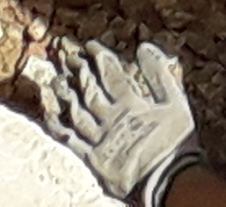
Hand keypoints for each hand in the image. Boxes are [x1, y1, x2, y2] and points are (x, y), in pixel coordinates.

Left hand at [31, 36, 199, 206]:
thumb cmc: (175, 141)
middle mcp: (111, 119)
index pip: (110, 75)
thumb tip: (143, 47)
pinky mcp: (92, 159)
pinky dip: (57, 123)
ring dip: (66, 94)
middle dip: (79, 72)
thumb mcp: (176, 103)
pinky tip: (50, 112)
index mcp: (131, 105)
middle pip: (90, 91)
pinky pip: (69, 139)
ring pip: (76, 112)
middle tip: (70, 58)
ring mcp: (99, 140)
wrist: (168, 178)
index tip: (90, 46)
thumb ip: (159, 75)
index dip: (99, 58)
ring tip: (57, 80)